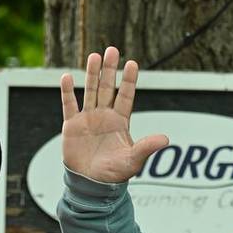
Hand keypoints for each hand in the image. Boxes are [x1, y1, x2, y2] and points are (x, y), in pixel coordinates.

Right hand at [60, 46, 168, 182]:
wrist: (90, 183)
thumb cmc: (114, 173)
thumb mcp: (133, 161)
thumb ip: (146, 147)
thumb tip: (166, 139)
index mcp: (120, 121)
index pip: (125, 96)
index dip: (128, 81)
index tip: (132, 64)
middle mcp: (104, 116)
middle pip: (107, 88)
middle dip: (110, 69)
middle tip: (112, 49)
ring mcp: (87, 119)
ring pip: (90, 91)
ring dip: (92, 74)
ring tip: (94, 56)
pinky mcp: (71, 125)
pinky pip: (69, 105)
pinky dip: (67, 92)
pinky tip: (67, 77)